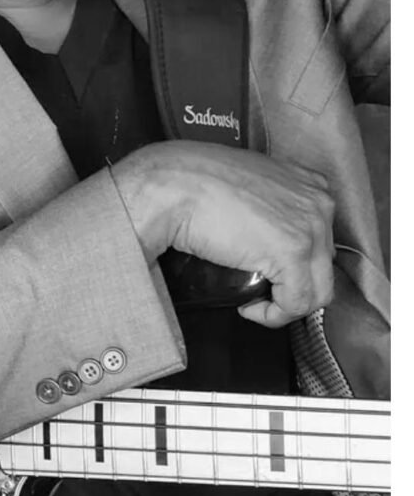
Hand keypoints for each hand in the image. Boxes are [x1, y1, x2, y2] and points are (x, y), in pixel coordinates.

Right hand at [110, 141, 334, 327]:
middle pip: (322, 266)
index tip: (267, 270)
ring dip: (284, 303)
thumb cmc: (196, 181)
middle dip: (291, 282)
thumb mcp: (248, 183)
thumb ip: (269, 203)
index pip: (320, 240)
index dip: (294, 263)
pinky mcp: (292, 253)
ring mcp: (310, 229)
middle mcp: (318, 203)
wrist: (174, 185)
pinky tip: (248, 307)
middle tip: (258, 285)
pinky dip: (272, 314)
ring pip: (318, 290)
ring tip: (254, 300)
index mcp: (310, 185)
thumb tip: (266, 234)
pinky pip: (296, 304)